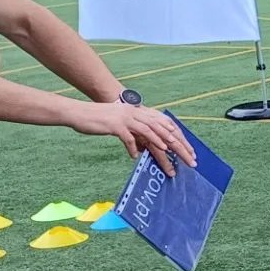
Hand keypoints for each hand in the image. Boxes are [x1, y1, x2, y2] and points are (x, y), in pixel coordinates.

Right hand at [78, 102, 194, 176]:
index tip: (189, 150)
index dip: (178, 136)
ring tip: (167, 154)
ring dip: (159, 143)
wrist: (79, 113)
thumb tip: (145, 146)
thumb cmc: (101, 120)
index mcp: (140, 112)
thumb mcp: (122, 123)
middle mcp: (136, 113)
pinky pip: (127, 138)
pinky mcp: (115, 125)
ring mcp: (126, 118)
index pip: (164, 123)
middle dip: (176, 144)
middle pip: (161, 128)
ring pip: (148, 131)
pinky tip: (135, 157)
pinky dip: (132, 147)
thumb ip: (136, 131)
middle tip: (187, 158)